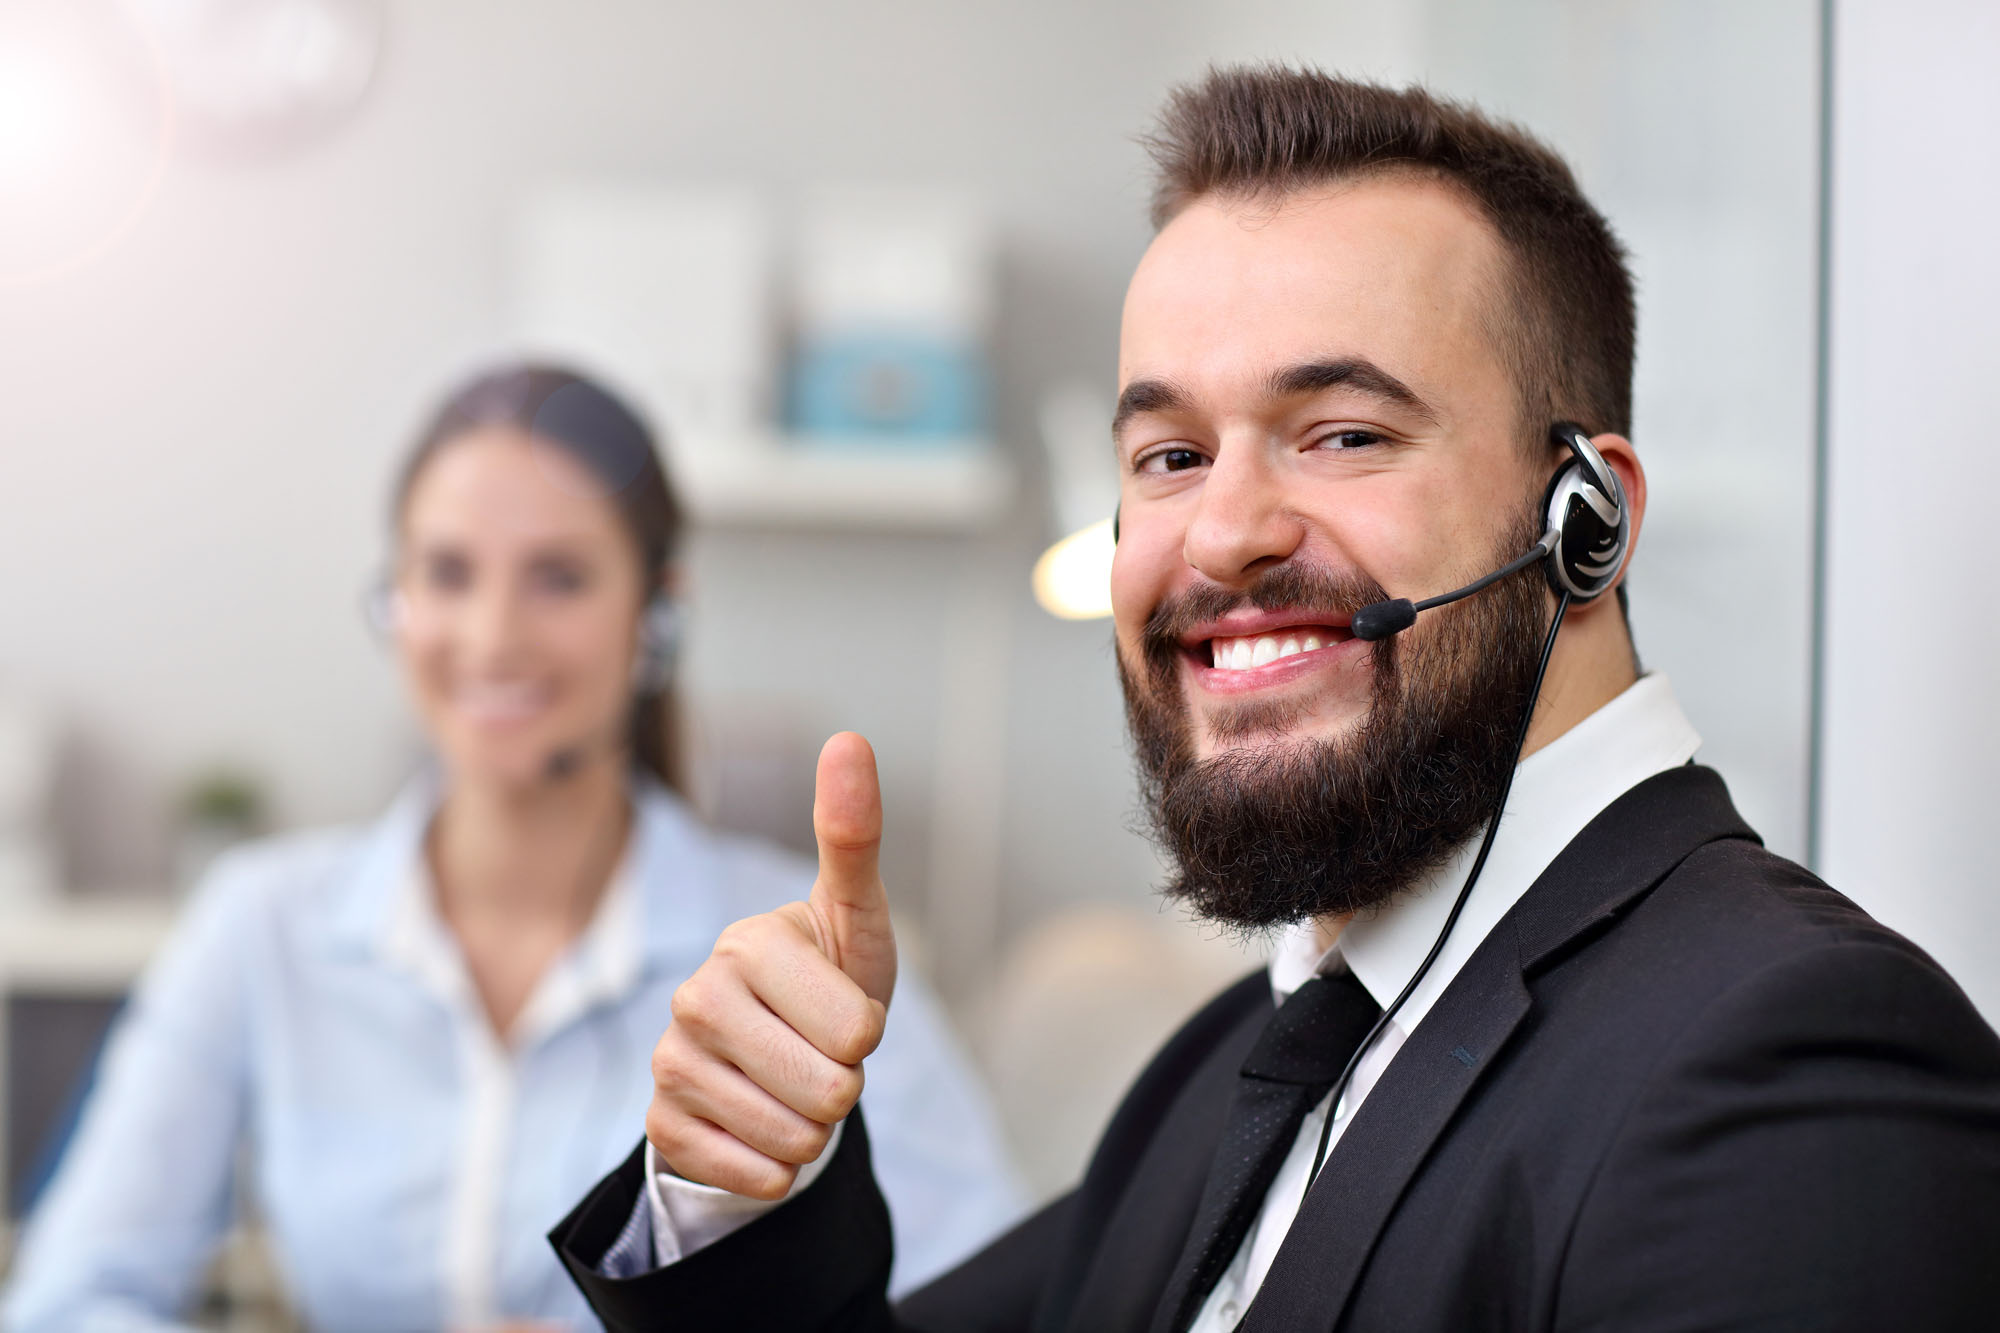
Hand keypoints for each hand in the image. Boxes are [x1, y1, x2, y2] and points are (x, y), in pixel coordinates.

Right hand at [646, 732, 898, 1198]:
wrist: (773, 1058)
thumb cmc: (828, 979)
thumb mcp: (853, 915)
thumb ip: (852, 835)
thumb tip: (848, 738)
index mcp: (748, 944)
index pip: (858, 1031)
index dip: (870, 1034)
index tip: (844, 1012)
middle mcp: (695, 997)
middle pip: (829, 1091)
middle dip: (844, 1086)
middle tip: (821, 1055)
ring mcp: (672, 1064)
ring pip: (793, 1140)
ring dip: (813, 1130)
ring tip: (794, 1087)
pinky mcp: (660, 1126)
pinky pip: (752, 1176)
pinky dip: (776, 1168)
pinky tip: (762, 1130)